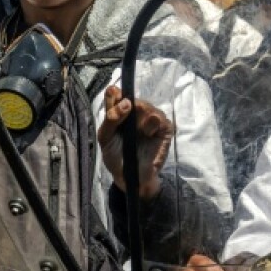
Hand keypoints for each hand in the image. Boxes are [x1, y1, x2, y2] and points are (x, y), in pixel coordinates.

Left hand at [98, 86, 174, 201]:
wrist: (129, 176)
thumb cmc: (116, 156)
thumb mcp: (106, 138)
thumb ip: (111, 118)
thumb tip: (126, 102)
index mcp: (120, 111)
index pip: (117, 94)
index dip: (115, 95)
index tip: (114, 98)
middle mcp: (136, 111)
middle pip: (133, 98)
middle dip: (127, 109)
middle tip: (124, 125)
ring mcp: (151, 119)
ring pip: (147, 106)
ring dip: (139, 118)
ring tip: (137, 133)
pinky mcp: (164, 128)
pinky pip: (159, 118)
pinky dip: (151, 125)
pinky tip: (147, 134)